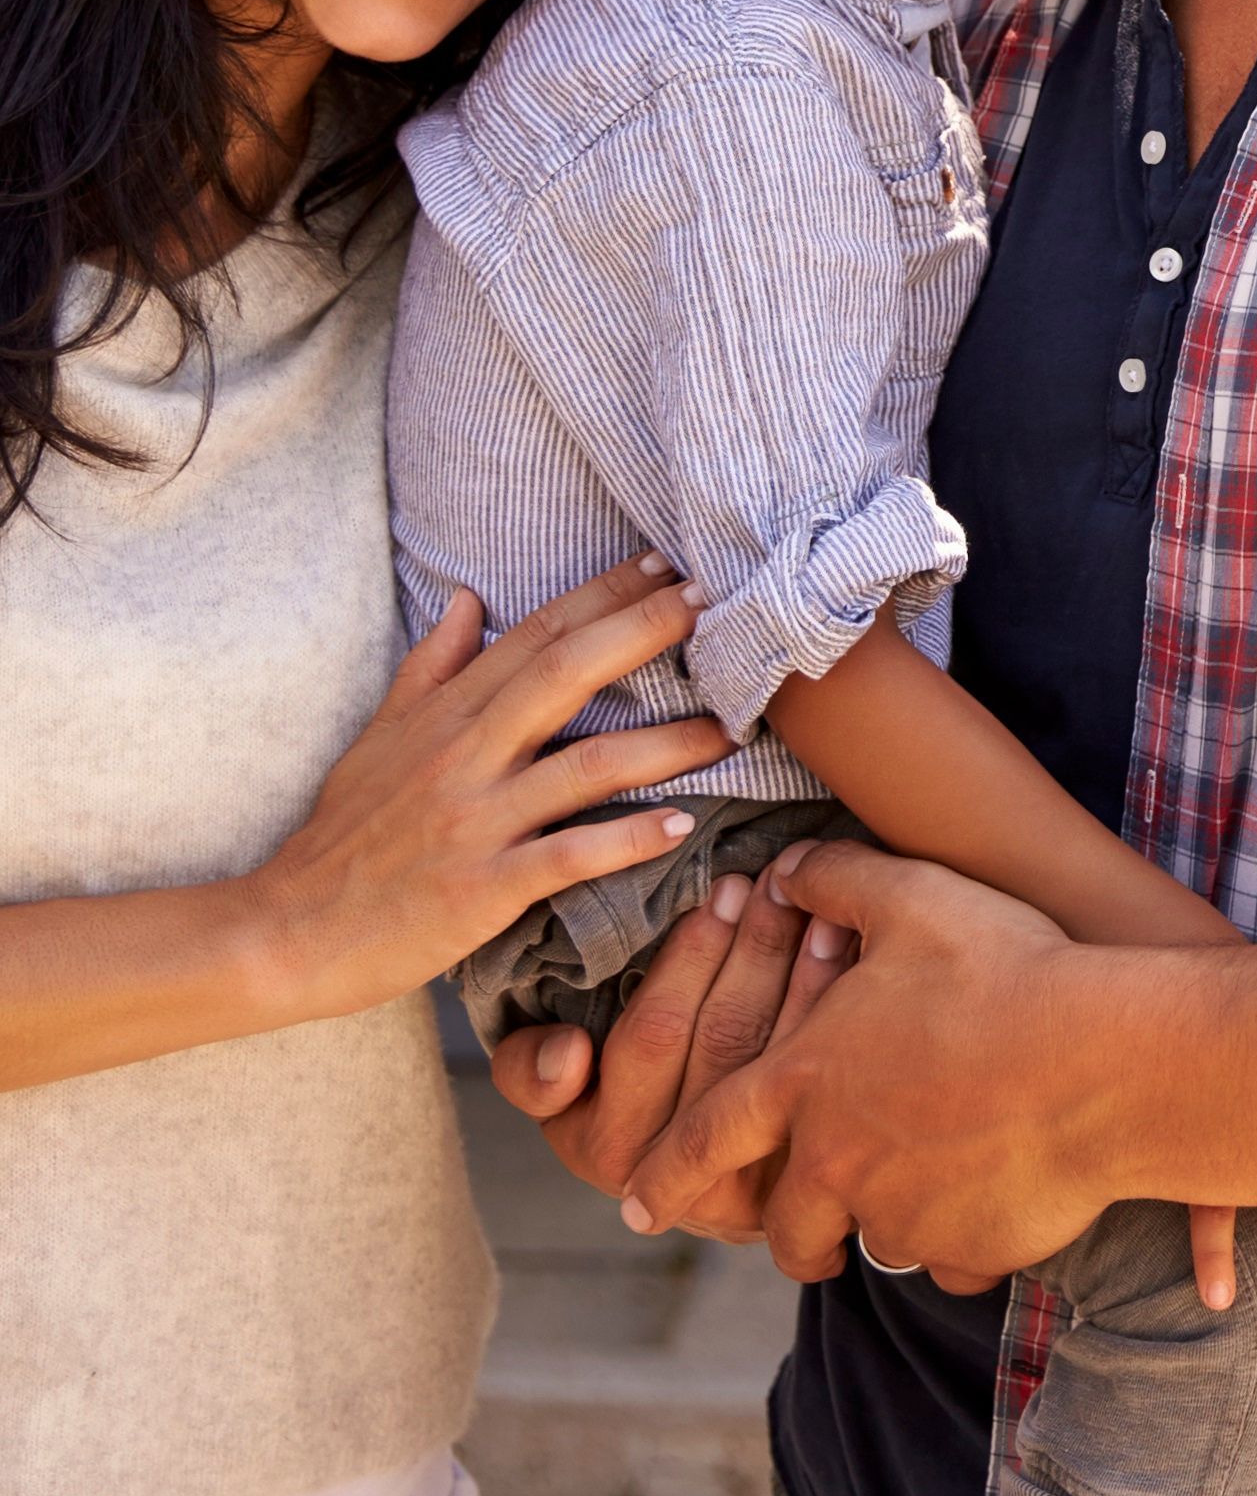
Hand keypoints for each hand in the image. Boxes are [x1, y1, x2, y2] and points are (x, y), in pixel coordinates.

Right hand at [250, 559, 728, 1019]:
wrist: (288, 931)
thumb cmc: (341, 836)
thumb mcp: (378, 737)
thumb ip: (430, 667)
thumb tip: (467, 598)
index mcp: (445, 714)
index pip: (536, 635)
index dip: (603, 594)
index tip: (663, 563)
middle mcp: (465, 754)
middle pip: (567, 673)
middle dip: (643, 631)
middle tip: (711, 602)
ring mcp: (475, 820)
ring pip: (587, 765)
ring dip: (667, 744)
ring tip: (729, 729)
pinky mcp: (482, 888)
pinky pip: (569, 857)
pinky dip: (628, 840)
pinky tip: (682, 827)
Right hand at [493, 858, 849, 1241]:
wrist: (689, 1168)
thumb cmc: (605, 1092)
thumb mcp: (552, 1087)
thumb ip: (530, 1069)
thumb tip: (568, 1056)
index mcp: (602, 1145)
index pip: (654, 1037)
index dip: (691, 958)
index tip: (721, 885)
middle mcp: (675, 1175)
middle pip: (726, 1041)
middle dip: (756, 949)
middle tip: (778, 878)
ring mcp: (742, 1187)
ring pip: (781, 1060)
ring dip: (807, 974)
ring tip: (820, 903)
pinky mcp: (798, 1187)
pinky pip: (825, 1089)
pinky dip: (842, 1015)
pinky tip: (855, 955)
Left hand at [623, 840, 1110, 1285]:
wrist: (1100, 1063)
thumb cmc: (1001, 969)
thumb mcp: (909, 897)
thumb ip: (835, 880)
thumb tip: (786, 866)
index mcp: (805, 1079)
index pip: (708, 1136)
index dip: (667, 1171)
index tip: (638, 1203)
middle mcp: (837, 1159)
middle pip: (783, 1218)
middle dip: (782, 1230)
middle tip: (793, 1236)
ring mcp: (900, 1212)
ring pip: (868, 1237)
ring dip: (877, 1223)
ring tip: (904, 1198)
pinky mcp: (965, 1247)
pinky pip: (947, 1258)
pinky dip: (955, 1238)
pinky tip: (985, 1195)